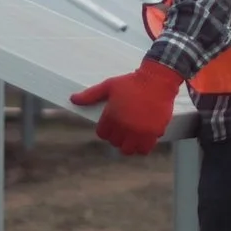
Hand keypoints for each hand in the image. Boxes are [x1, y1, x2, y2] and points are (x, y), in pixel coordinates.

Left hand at [68, 58, 182, 156]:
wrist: (157, 80)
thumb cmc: (132, 82)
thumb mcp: (108, 86)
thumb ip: (90, 95)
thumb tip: (73, 99)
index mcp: (111, 115)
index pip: (102, 134)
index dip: (106, 130)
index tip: (112, 124)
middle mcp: (124, 126)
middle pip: (115, 143)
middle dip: (117, 137)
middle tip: (123, 129)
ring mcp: (139, 131)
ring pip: (129, 150)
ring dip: (129, 145)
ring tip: (132, 137)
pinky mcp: (153, 133)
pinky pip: (145, 149)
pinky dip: (142, 147)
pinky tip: (143, 139)